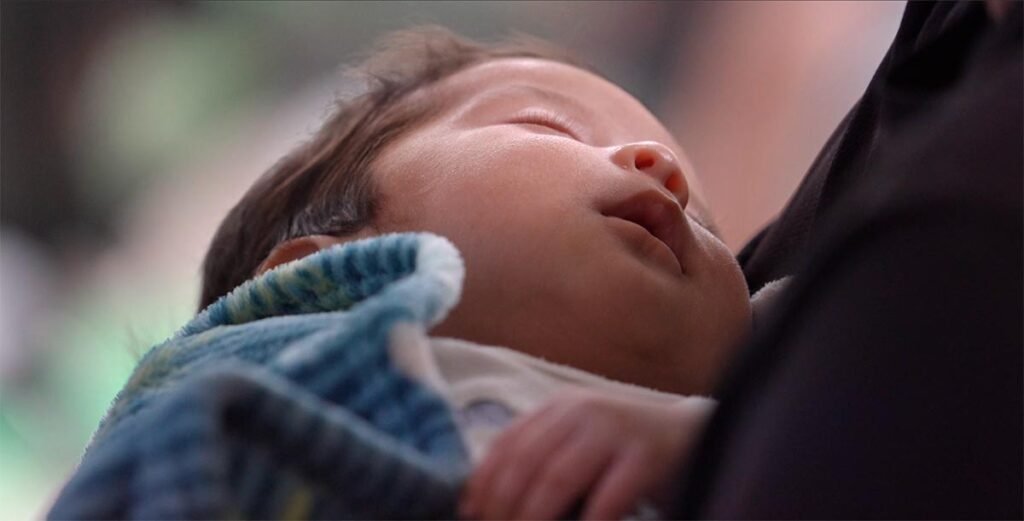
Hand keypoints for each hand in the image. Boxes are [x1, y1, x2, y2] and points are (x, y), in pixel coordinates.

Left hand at [458, 389, 713, 519]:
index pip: (507, 444)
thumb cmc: (625, 450)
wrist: (692, 435)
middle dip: (504, 508)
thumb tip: (488, 502)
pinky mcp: (646, 456)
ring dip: (534, 518)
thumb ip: (543, 458)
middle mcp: (582, 411)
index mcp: (558, 407)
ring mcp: (615, 431)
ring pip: (557, 479)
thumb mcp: (579, 442)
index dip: (483, 483)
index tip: (471, 515)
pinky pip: (607, 497)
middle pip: (525, 464)